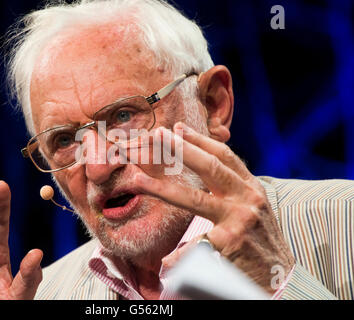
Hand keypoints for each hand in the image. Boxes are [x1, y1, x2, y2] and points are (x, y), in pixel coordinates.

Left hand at [134, 123, 294, 293]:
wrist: (283, 276)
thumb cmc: (262, 239)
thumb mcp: (254, 206)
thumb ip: (233, 188)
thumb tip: (206, 167)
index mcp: (250, 187)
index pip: (223, 156)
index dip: (200, 140)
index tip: (178, 128)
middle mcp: (247, 198)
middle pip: (209, 167)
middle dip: (181, 149)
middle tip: (158, 135)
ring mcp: (239, 220)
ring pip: (194, 200)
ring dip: (161, 189)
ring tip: (137, 181)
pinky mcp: (232, 245)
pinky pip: (198, 247)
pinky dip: (181, 254)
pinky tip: (167, 260)